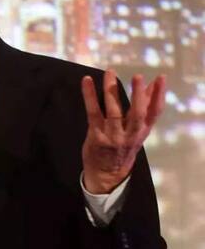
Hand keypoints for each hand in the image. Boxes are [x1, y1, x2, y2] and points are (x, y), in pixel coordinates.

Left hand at [81, 69, 165, 193]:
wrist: (106, 175)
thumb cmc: (121, 149)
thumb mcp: (137, 133)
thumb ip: (142, 111)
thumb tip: (150, 88)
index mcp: (141, 132)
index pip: (154, 113)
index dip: (158, 95)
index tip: (160, 78)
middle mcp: (129, 135)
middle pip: (137, 114)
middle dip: (138, 95)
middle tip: (137, 76)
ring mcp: (112, 136)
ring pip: (114, 111)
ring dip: (112, 90)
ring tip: (110, 73)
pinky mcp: (96, 135)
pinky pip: (93, 112)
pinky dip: (89, 95)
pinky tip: (87, 81)